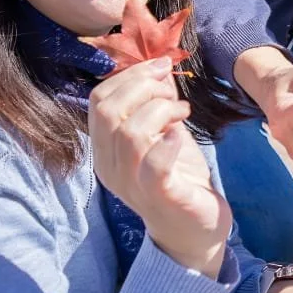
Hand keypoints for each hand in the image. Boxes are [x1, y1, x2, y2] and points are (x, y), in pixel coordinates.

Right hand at [89, 58, 230, 276]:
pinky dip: (168, 142)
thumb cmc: (178, 177)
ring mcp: (131, 184)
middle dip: (143, 86)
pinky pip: (154, 165)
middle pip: (109, 110)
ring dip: (160, 110)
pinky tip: (180, 133)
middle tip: (172, 89)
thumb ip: (156, 102)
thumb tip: (159, 63)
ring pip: (129, 133)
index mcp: (104, 148)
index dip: (129, 76)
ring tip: (182, 112)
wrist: (194, 229)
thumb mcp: (163, 132)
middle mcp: (109, 167)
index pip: (98, 100)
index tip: (161, 67)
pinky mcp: (160, 198)